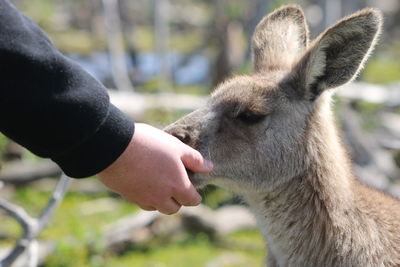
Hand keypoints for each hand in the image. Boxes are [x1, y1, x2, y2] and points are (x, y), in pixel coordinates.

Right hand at [98, 123, 212, 214]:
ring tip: (159, 184)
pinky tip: (144, 183)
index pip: (192, 200)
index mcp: (177, 186)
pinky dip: (146, 197)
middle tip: (176, 185)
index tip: (193, 191)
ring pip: (157, 207)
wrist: (115, 146)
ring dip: (161, 200)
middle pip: (174, 208)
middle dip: (178, 200)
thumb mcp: (176, 147)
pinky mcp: (128, 196)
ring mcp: (143, 199)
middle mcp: (161, 197)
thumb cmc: (149, 144)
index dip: (195, 196)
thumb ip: (194, 159)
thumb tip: (209, 168)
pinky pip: (142, 202)